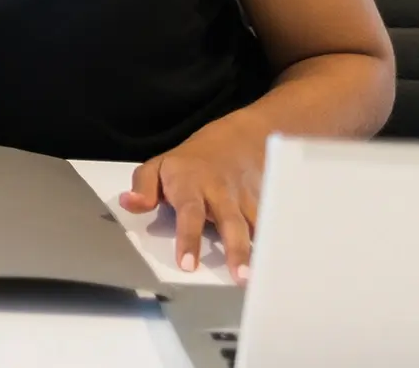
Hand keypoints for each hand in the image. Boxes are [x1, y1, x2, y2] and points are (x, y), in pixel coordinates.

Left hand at [119, 116, 267, 282]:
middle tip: (240, 278)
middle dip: (236, 250)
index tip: (188, 265)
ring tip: (267, 277)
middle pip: (231, 222)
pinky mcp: (268, 202)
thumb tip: (130, 203)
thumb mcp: (157, 167)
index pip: (189, 213)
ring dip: (263, 249)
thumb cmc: (189, 164)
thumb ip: (143, 187)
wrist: (236, 140)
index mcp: (191, 185)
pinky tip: (288, 262)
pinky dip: (282, 240)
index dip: (189, 239)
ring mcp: (247, 198)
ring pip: (257, 224)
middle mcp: (222, 192)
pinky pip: (275, 223)